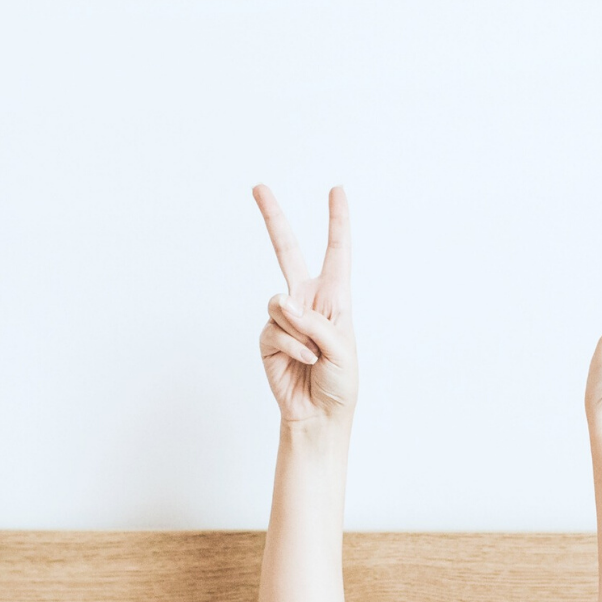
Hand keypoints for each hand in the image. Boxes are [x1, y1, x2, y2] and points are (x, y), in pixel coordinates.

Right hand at [254, 184, 358, 429]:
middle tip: (258, 187)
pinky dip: (292, 346)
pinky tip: (304, 361)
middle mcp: (307, 301)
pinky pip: (275, 328)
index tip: (337, 190)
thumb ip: (316, 322)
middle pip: (286, 251)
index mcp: (334, 298)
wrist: (319, 414)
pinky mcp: (268, 337)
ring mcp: (285, 318)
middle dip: (273, 218)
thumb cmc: (340, 383)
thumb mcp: (342, 349)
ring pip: (279, 302)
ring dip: (299, 329)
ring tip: (313, 353)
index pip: (336, 253)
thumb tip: (283, 305)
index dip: (337, 222)